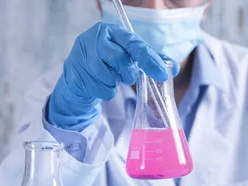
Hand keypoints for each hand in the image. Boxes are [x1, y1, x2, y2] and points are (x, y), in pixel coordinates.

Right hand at [48, 22, 179, 131]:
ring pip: (109, 76)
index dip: (150, 60)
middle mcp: (94, 38)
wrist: (80, 75)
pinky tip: (101, 85)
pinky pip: (100, 89)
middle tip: (126, 76)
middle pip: (121, 60)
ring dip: (115, 83)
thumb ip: (150, 59)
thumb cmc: (108, 64)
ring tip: (110, 78)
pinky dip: (106, 92)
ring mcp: (81, 54)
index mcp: (111, 30)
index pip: (135, 45)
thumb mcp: (128, 57)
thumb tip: (173, 68)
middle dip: (128, 74)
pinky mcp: (74, 72)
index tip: (162, 75)